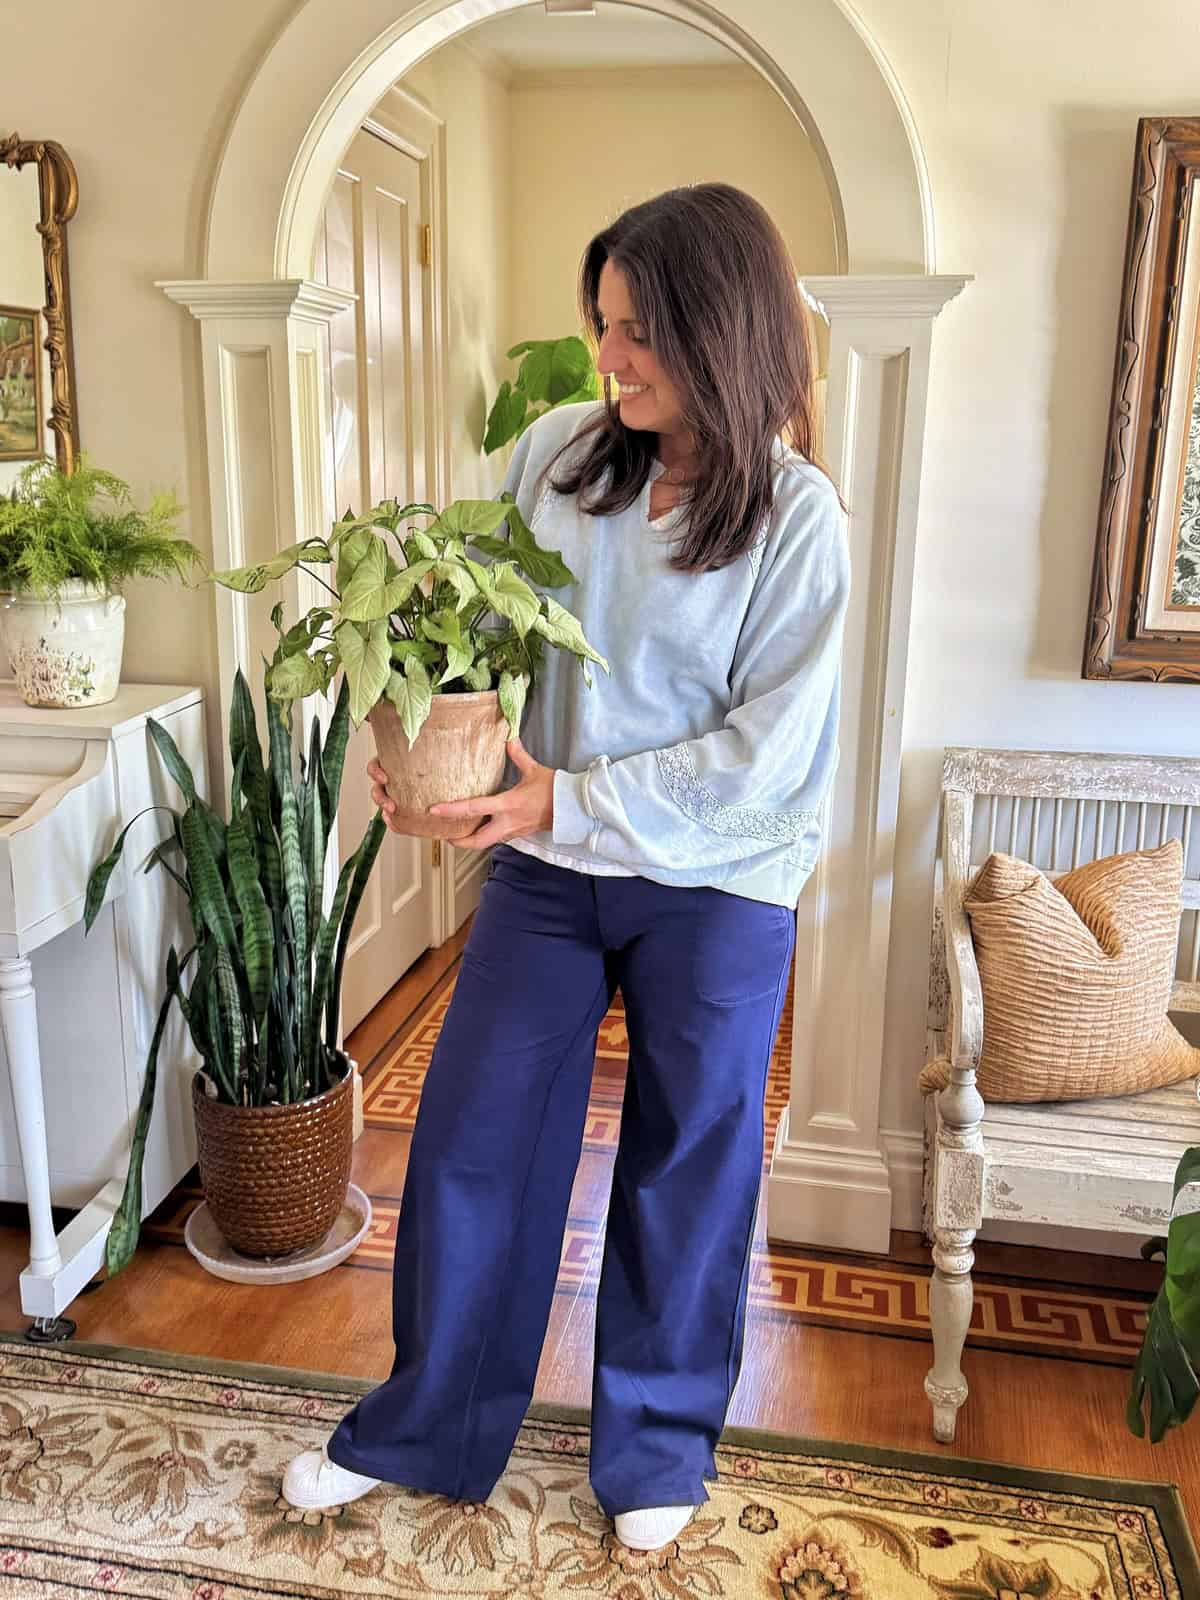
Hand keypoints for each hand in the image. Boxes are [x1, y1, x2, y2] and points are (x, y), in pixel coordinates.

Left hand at [427, 737, 555, 849]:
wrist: (572, 808)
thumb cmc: (553, 790)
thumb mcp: (534, 770)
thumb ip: (519, 755)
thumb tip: (510, 739)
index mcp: (507, 805)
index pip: (474, 809)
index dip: (452, 810)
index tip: (435, 810)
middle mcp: (507, 822)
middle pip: (477, 841)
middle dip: (458, 841)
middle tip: (444, 835)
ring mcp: (513, 831)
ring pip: (486, 842)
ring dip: (471, 840)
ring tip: (458, 832)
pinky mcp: (519, 834)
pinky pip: (497, 838)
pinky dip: (485, 835)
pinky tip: (481, 827)